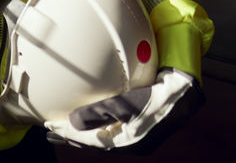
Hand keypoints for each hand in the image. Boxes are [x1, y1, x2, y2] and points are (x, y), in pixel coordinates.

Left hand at [44, 69, 202, 151]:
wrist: (185, 92)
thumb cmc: (156, 97)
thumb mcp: (125, 105)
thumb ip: (97, 114)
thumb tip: (71, 123)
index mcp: (127, 143)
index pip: (91, 141)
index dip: (69, 135)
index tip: (49, 129)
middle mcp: (132, 142)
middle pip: (96, 141)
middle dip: (73, 137)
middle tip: (52, 133)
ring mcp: (137, 133)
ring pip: (104, 135)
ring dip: (84, 131)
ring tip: (67, 128)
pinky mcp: (141, 122)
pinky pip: (113, 127)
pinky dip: (99, 123)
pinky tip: (94, 116)